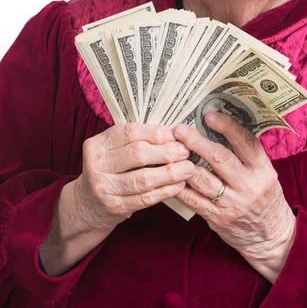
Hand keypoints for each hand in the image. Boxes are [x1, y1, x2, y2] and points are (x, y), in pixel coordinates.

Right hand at [75, 123, 194, 229]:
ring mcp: (104, 188)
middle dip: (166, 152)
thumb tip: (173, 132)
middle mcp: (97, 165)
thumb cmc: (109, 170)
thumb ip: (137, 139)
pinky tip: (178, 185)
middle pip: (137, 154)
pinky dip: (165, 191)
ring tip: (188, 168)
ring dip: (170, 173)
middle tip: (185, 151)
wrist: (87, 205)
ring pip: (143, 178)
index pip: (130, 133)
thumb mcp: (113, 150)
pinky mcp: (114, 207)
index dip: (156, 132)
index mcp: (97, 144)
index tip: (176, 134)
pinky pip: (145, 198)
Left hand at [172, 113, 295, 282]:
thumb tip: (220, 128)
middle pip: (220, 158)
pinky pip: (194, 201)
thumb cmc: (266, 197)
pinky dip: (180, 187)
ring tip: (170, 150)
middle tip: (180, 129)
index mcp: (263, 170)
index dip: (227, 127)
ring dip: (184, 163)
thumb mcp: (265, 174)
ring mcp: (232, 204)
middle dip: (197, 141)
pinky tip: (170, 175)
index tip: (209, 115)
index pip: (245, 142)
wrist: (271, 237)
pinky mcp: (218, 219)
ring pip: (203, 179)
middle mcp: (249, 186)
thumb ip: (247, 155)